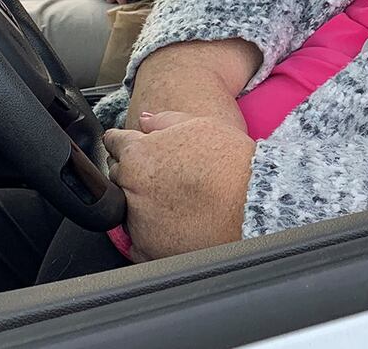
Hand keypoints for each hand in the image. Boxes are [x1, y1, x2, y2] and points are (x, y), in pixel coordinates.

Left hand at [103, 111, 253, 259]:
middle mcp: (131, 188)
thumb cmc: (230, 162)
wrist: (253, 204)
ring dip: (140, 205)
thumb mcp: (200, 125)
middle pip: (117, 177)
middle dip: (131, 173)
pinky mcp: (148, 249)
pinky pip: (138, 243)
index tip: (127, 147)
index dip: (122, 142)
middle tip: (159, 176)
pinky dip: (150, 235)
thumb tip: (144, 119)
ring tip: (172, 203)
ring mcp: (138, 221)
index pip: (114, 143)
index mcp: (138, 154)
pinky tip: (173, 226)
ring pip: (126, 211)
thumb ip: (163, 120)